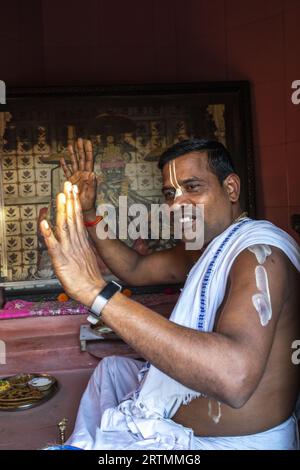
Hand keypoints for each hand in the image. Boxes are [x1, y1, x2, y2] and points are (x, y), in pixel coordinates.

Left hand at [40, 181, 104, 306]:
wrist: (94, 291)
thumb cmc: (89, 277)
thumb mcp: (87, 257)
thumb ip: (82, 246)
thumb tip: (81, 238)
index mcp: (82, 241)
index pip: (78, 218)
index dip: (75, 203)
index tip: (74, 190)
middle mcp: (76, 242)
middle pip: (72, 217)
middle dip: (70, 200)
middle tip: (69, 184)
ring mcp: (69, 250)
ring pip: (64, 226)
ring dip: (62, 210)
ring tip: (60, 195)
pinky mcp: (61, 260)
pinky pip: (53, 245)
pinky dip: (48, 233)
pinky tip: (43, 222)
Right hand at [60, 138, 96, 214]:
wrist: (83, 208)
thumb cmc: (89, 202)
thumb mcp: (91, 193)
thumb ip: (92, 183)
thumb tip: (92, 173)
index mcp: (88, 175)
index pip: (88, 160)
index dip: (88, 151)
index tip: (87, 142)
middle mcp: (82, 174)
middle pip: (81, 158)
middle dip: (80, 149)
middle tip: (79, 139)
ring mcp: (76, 177)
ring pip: (74, 162)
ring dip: (72, 154)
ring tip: (70, 145)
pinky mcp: (71, 181)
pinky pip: (67, 171)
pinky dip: (64, 165)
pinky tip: (62, 159)